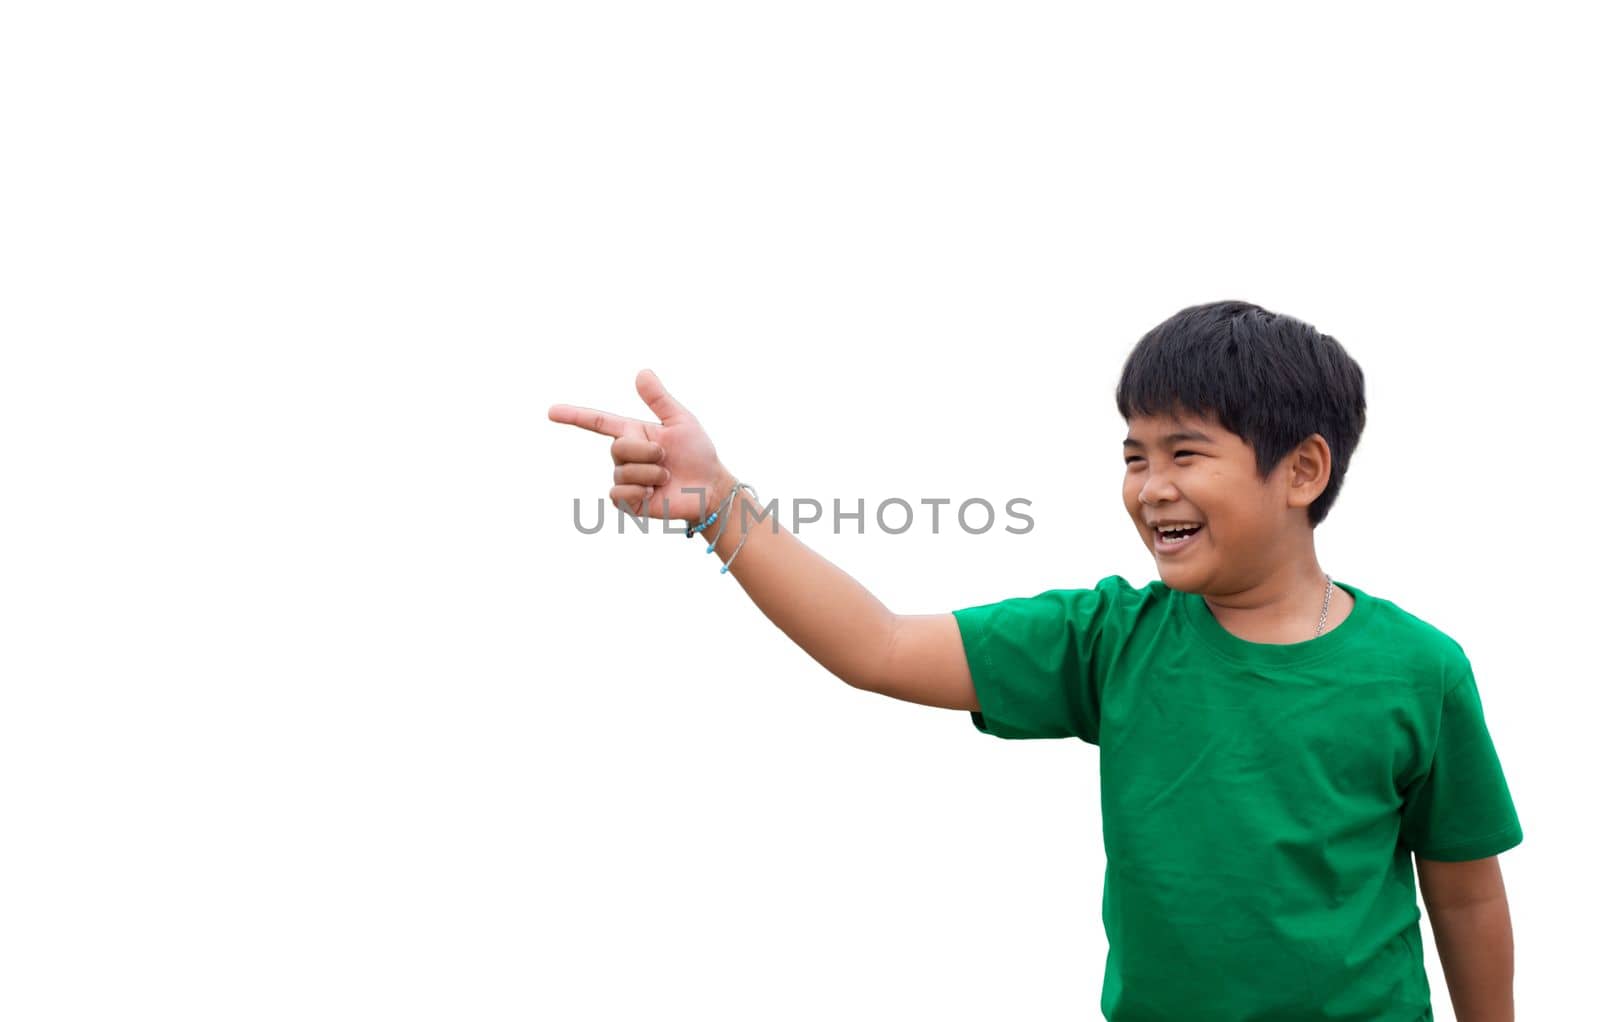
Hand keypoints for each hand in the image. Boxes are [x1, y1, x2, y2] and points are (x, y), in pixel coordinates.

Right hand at [548, 369, 730, 520]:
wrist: (710, 488)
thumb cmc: (698, 454)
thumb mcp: (681, 421)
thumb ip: (659, 399)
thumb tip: (641, 372)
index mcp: (633, 433)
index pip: (598, 422)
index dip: (574, 416)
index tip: (551, 411)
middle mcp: (625, 456)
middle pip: (617, 447)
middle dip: (646, 451)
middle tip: (666, 458)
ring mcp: (625, 479)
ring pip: (623, 471)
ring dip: (650, 473)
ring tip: (666, 477)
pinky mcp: (627, 502)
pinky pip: (620, 492)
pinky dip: (641, 491)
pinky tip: (655, 494)